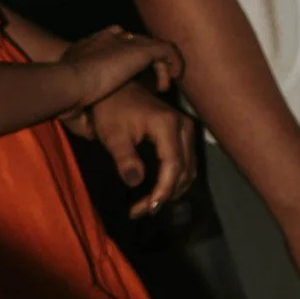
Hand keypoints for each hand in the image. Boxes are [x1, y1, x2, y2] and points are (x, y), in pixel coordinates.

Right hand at [57, 23, 181, 107]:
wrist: (68, 84)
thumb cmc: (64, 99)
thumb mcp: (72, 109)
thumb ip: (85, 119)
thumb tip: (94, 132)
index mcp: (84, 49)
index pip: (106, 45)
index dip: (117, 59)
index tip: (123, 76)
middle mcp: (105, 40)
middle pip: (129, 41)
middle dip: (139, 58)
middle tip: (146, 79)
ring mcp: (123, 42)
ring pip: (148, 45)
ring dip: (156, 65)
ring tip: (162, 85)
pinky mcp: (140, 50)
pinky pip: (164, 50)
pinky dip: (172, 62)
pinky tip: (174, 79)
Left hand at [79, 78, 196, 215]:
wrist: (116, 88)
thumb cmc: (111, 109)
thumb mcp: (113, 135)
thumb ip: (125, 159)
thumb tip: (136, 183)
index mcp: (168, 125)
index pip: (173, 166)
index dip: (162, 191)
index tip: (146, 208)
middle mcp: (183, 127)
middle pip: (184, 170)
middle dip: (165, 194)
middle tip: (143, 210)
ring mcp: (186, 128)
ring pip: (188, 168)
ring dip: (172, 189)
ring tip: (148, 205)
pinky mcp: (182, 132)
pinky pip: (186, 161)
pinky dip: (175, 178)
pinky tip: (158, 191)